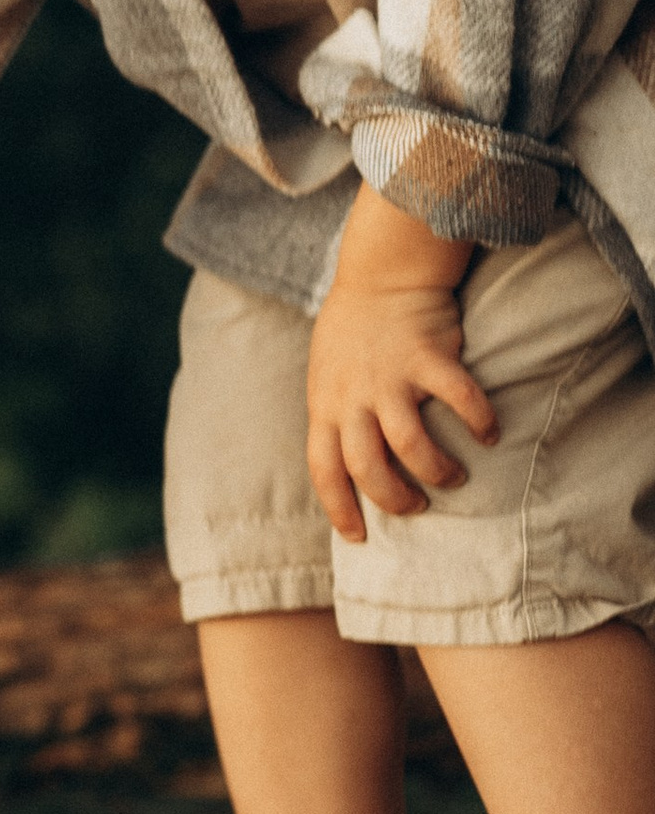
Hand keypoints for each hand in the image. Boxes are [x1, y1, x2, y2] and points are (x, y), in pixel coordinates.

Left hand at [306, 234, 493, 542]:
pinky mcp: (428, 357)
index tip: (357, 536)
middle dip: (394, 498)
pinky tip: (490, 434)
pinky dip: (479, 421)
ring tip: (452, 477)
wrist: (379, 276)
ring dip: (435, 470)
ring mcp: (390, 378)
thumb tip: (348, 467)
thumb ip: (337, 417)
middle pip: (367, 467)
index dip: (338, 508)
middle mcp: (354, 398)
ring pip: (410, 444)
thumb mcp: (326, 379)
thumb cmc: (352, 335)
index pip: (323, 470)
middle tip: (417, 505)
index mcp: (325, 406)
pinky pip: (459, 399)